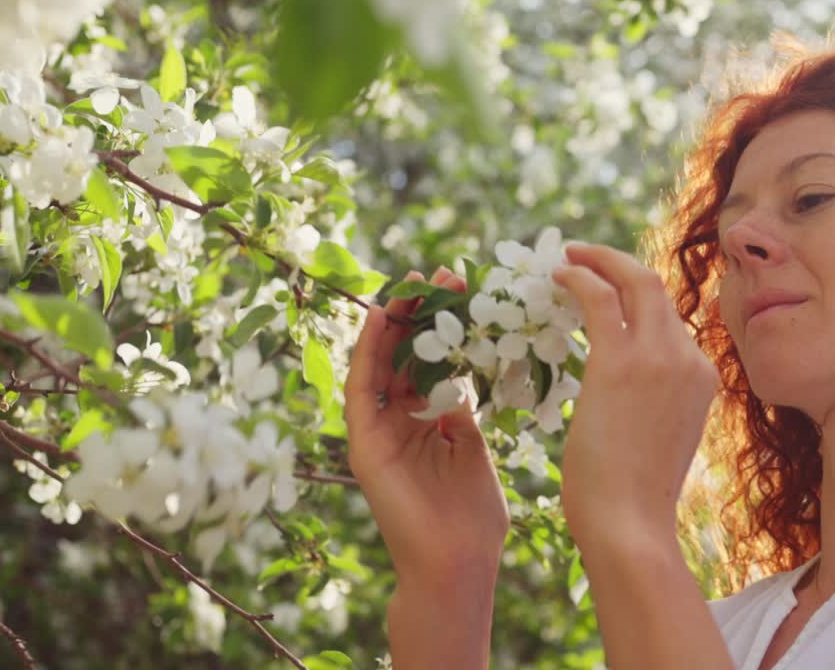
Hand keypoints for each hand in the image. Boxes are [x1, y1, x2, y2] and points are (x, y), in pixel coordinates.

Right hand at [345, 267, 508, 583]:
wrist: (459, 563)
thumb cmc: (472, 513)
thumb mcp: (470, 445)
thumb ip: (459, 407)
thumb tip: (462, 367)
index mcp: (425, 421)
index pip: (428, 358)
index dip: (442, 321)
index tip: (462, 285)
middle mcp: (397, 422)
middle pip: (403, 353)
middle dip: (420, 311)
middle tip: (441, 271)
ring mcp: (378, 432)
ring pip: (379, 363)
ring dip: (394, 320)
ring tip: (413, 281)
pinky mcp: (365, 445)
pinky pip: (362, 390)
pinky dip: (368, 352)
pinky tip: (382, 317)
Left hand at [550, 243, 720, 547]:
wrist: (630, 526)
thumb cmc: (634, 498)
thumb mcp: (660, 439)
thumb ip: (654, 406)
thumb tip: (627, 400)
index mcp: (703, 379)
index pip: (670, 322)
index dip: (636, 299)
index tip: (608, 291)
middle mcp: (689, 359)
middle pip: (657, 286)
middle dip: (618, 263)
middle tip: (584, 255)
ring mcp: (660, 357)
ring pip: (634, 281)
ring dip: (597, 261)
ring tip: (567, 258)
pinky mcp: (621, 362)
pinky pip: (599, 298)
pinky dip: (578, 279)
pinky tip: (556, 277)